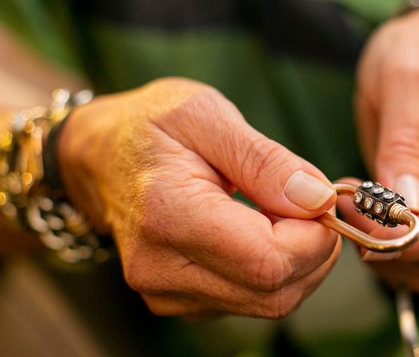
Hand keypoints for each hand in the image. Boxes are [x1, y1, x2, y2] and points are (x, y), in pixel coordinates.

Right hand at [58, 78, 339, 318]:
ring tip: (283, 211)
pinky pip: (251, 300)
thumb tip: (317, 199)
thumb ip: (265, 160)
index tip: (319, 197)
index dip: (314, 236)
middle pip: (274, 293)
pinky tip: (263, 230)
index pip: (267, 261)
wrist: (99, 158)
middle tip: (309, 202)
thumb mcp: (205, 114)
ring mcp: (166, 292)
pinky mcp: (177, 300)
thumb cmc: (148, 127)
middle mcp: (162, 268)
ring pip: (269, 302)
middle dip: (314, 250)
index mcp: (168, 215)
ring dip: (298, 261)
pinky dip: (275, 270)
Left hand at [342, 6, 418, 292]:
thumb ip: (408, 139)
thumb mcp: (407, 78)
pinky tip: (353, 213)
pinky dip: (380, 241)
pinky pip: (409, 239)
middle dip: (400, 248)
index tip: (378, 241)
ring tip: (347, 212)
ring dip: (387, 251)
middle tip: (348, 217)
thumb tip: (409, 203)